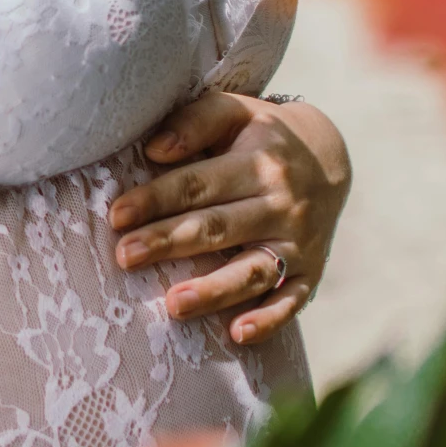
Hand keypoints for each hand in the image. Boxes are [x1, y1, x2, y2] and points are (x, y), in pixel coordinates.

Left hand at [107, 90, 351, 346]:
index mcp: (258, 160)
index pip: (198, 184)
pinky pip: (292, 301)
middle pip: (218, 227)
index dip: (156, 199)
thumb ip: (194, 122)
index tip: (117, 216)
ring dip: (214, 290)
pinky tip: (238, 334)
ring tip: (173, 305)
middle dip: (169, 242)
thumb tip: (155, 149)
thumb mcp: (234, 112)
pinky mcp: (312, 271)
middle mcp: (281, 203)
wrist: (327, 157)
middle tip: (125, 256)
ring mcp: (298, 241)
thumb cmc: (258, 135)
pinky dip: (268, 319)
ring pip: (253, 270)